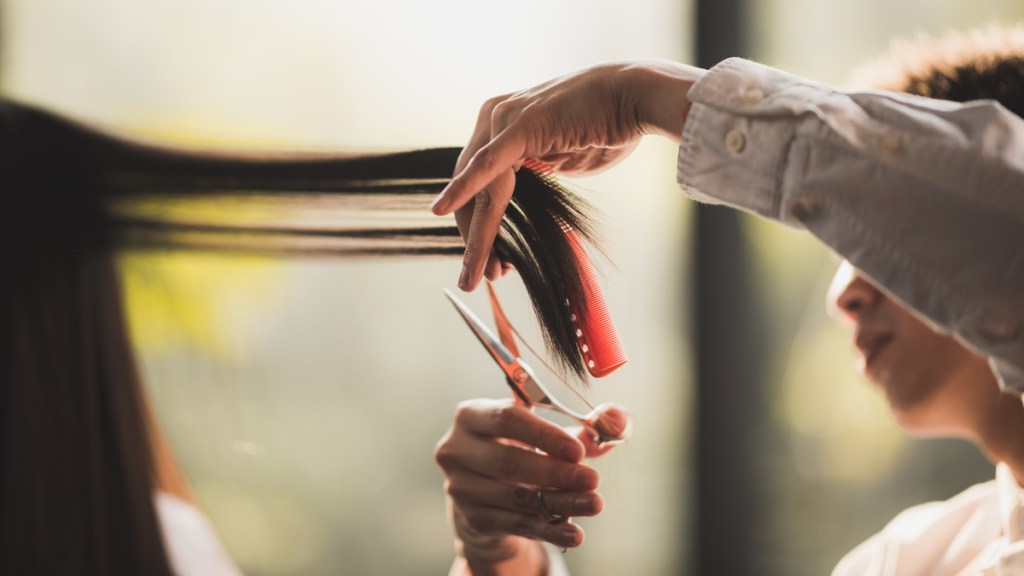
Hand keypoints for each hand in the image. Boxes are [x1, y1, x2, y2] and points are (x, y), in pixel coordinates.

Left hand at [430, 60, 704, 290]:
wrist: (634, 98)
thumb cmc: (605, 127)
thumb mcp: (559, 159)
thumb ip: (534, 174)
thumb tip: (521, 201)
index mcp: (501, 125)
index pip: (477, 185)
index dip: (480, 228)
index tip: (493, 263)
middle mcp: (493, 118)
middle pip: (471, 190)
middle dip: (476, 240)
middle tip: (482, 278)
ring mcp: (503, 119)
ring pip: (479, 188)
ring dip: (478, 236)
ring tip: (478, 274)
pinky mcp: (518, 125)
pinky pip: (486, 164)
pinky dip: (464, 188)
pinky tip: (442, 210)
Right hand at [434, 399, 629, 574]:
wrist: (487, 490)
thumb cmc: (520, 449)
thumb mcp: (549, 435)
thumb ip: (585, 427)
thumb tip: (619, 421)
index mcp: (471, 416)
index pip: (507, 419)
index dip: (544, 435)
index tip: (578, 450)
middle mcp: (457, 450)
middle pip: (509, 462)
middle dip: (556, 473)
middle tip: (593, 480)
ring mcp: (460, 487)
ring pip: (515, 497)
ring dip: (560, 502)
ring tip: (594, 504)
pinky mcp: (472, 518)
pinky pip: (515, 524)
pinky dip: (547, 529)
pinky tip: (574, 532)